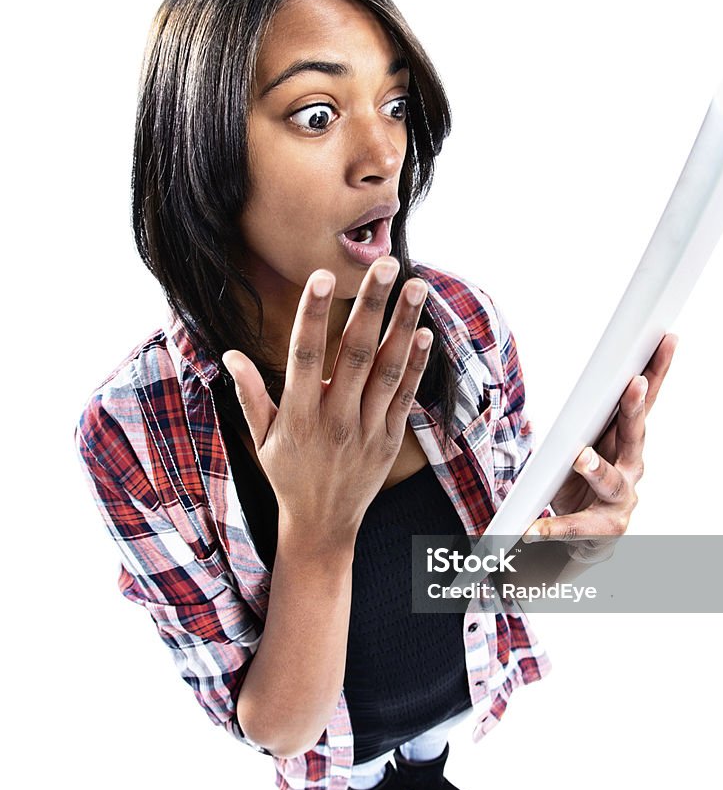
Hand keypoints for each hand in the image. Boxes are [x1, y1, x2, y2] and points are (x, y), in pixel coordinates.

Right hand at [222, 259, 431, 542]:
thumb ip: (250, 394)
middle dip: (372, 305)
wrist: (322, 524)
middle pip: (357, 353)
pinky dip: (416, 364)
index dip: (314, 314)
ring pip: (388, 370)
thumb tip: (229, 354)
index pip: (305, 355)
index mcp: (298, 415)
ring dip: (404, 326)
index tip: (322, 276)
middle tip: (387, 264)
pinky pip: (404, 396)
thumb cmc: (287, 475)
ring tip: (415, 286)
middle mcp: (335, 419)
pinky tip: (425, 332)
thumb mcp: (260, 438)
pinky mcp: (389, 439)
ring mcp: (366, 429)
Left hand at [522, 333, 677, 545]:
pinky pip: (575, 527)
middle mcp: (632, 467)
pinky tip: (532, 529)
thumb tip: (584, 381)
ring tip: (581, 458)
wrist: (587, 538)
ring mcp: (621, 500)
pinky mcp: (603, 530)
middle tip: (634, 384)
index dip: (657, 371)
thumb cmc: (584, 483)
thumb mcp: (585, 443)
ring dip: (596, 467)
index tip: (665, 340)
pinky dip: (552, 528)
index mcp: (626, 441)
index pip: (645, 401)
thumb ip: (587, 417)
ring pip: (610, 481)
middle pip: (634, 434)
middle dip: (634, 408)